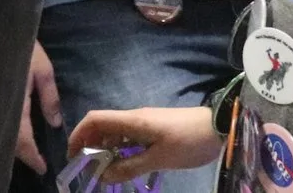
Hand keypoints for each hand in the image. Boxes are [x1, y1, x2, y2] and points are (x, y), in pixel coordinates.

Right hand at [17, 40, 61, 171]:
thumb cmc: (21, 46)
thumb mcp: (42, 69)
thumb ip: (49, 97)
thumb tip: (55, 124)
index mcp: (14, 104)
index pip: (23, 140)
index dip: (33, 156)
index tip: (43, 168)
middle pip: (9, 142)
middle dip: (22, 154)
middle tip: (36, 161)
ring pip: (0, 133)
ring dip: (13, 144)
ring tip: (27, 150)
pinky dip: (5, 132)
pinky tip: (12, 132)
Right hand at [67, 106, 223, 178]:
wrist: (220, 128)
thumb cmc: (189, 142)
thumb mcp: (159, 160)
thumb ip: (130, 167)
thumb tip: (103, 176)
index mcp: (133, 121)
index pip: (95, 120)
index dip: (78, 134)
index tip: (72, 156)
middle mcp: (135, 118)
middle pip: (102, 126)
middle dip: (90, 146)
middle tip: (89, 172)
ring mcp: (145, 122)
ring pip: (115, 133)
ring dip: (106, 150)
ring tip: (105, 173)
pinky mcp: (154, 128)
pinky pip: (129, 137)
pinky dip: (120, 150)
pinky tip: (124, 166)